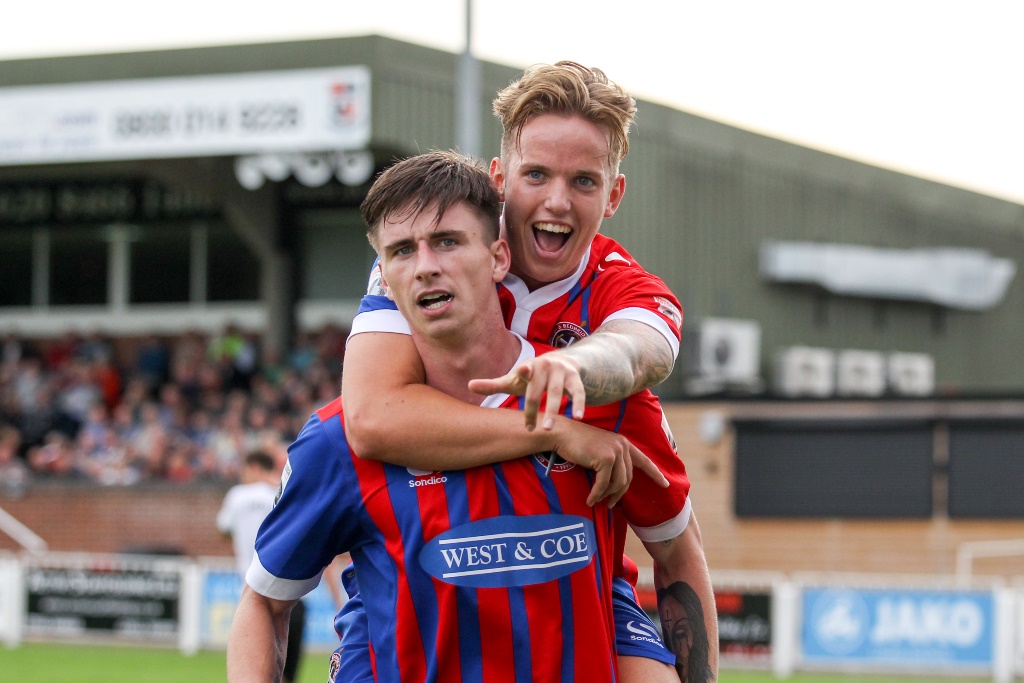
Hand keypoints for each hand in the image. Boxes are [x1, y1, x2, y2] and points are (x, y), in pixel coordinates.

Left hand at [469, 354, 585, 430]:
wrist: (563, 361)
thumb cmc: (532, 375)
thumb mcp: (514, 380)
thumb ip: (493, 385)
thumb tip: (468, 386)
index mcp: (527, 366)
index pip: (523, 370)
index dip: (522, 371)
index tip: (522, 371)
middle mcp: (545, 366)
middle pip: (537, 391)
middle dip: (533, 409)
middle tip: (530, 428)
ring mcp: (561, 372)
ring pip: (556, 393)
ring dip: (552, 411)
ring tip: (548, 429)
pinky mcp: (575, 378)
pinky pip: (578, 393)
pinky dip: (579, 404)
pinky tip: (578, 417)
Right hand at [548, 417, 668, 506]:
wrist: (560, 434)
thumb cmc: (575, 443)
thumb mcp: (598, 451)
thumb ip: (610, 461)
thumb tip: (616, 486)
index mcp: (623, 442)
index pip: (644, 460)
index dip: (655, 473)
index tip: (666, 484)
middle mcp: (622, 445)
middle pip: (627, 478)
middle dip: (618, 494)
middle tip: (609, 505)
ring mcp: (615, 451)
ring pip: (617, 483)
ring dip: (606, 495)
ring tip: (596, 501)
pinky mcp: (606, 458)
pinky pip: (604, 484)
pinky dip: (597, 494)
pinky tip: (590, 500)